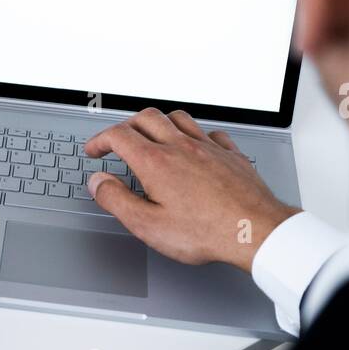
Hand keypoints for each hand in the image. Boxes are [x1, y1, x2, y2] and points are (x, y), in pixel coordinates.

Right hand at [84, 108, 296, 270]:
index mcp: (156, 162)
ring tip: (151, 134)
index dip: (101, 140)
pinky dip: (194, 134)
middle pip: (147, 118)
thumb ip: (117, 200)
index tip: (95, 150)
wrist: (253, 229)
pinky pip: (209, 132)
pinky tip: (195, 144)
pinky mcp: (230, 155)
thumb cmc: (205, 231)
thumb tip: (99, 183)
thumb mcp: (147, 225)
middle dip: (126, 125)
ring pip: (178, 118)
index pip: (119, 136)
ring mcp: (208, 148)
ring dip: (159, 122)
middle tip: (117, 140)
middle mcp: (181, 147)